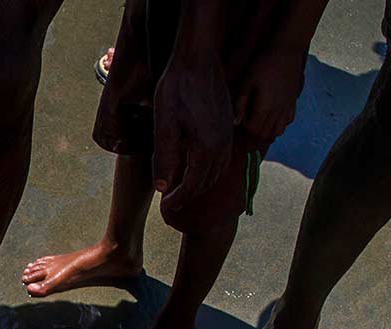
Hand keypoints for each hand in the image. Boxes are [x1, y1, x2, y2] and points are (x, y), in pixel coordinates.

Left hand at [151, 54, 234, 216]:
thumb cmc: (176, 90)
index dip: (178, 199)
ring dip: (199, 184)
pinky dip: (208, 170)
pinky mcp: (228, 127)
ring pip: (215, 172)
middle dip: (188, 195)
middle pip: (206, 183)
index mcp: (206, 149)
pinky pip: (220, 159)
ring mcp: (227, 137)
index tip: (165, 207)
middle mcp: (222, 146)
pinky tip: (195, 168)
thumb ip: (164, 158)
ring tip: (181, 189)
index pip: (192, 186)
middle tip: (171, 202)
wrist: (197, 60)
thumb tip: (162, 187)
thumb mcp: (164, 125)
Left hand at [233, 45, 306, 145]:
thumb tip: (236, 123)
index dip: (245, 128)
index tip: (240, 120)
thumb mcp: (246, 83)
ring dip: (267, 133)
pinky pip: (289, 121)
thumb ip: (240, 104)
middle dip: (254, 134)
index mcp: (265, 108)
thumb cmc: (262, 65)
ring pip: (278, 131)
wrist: (285, 51)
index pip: (254, 130)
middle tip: (247, 126)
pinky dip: (280, 125)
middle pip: (265, 134)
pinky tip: (273, 119)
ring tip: (259, 126)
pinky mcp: (293, 102)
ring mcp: (287, 107)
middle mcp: (278, 111)